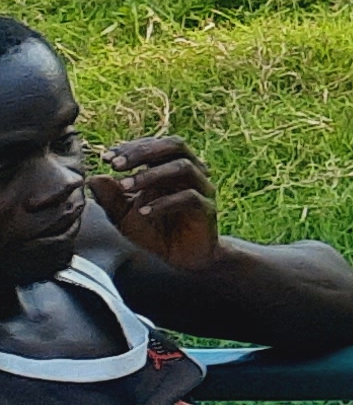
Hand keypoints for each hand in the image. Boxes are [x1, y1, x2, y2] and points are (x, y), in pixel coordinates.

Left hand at [86, 136, 222, 271]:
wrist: (180, 259)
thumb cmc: (153, 232)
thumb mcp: (123, 216)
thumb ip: (110, 197)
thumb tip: (93, 178)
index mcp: (170, 167)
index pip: (155, 144)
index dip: (131, 147)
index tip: (107, 158)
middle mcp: (191, 172)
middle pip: (175, 145)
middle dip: (143, 151)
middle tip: (117, 164)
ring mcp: (202, 188)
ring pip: (183, 167)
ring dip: (151, 174)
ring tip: (126, 186)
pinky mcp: (207, 209)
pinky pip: (189, 197)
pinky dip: (164, 202)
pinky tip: (144, 212)